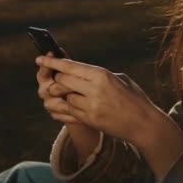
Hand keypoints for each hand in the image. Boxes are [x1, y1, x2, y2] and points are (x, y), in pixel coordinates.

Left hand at [36, 56, 159, 145]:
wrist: (143, 123)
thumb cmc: (134, 98)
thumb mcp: (119, 78)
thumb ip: (98, 74)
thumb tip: (79, 70)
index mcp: (102, 75)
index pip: (69, 66)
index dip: (52, 62)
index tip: (39, 59)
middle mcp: (94, 89)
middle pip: (62, 80)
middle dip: (56, 79)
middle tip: (55, 78)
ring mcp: (90, 106)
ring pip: (63, 97)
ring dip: (62, 95)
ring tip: (65, 93)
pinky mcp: (89, 119)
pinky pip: (69, 111)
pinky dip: (66, 106)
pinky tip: (69, 104)